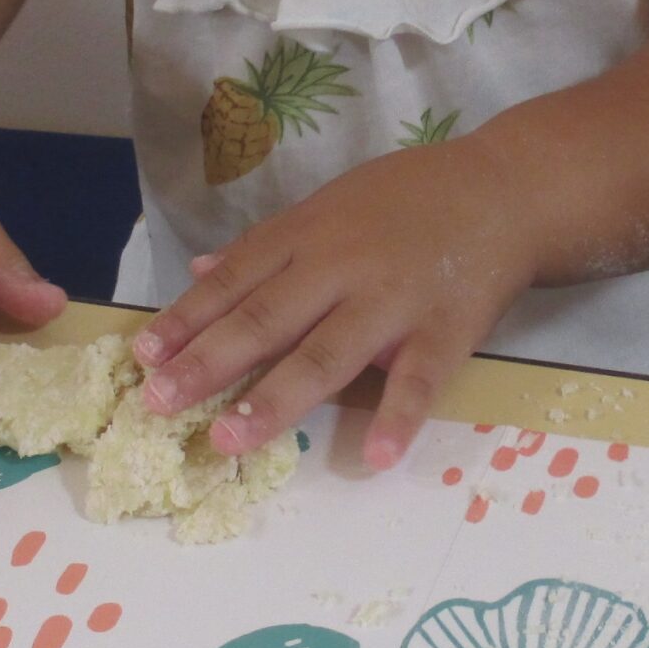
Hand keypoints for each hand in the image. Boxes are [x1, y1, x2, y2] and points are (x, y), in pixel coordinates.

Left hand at [134, 138, 545, 469]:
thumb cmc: (411, 199)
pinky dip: (397, 418)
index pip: (235, 281)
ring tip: (230, 439)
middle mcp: (342, 268)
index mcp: (309, 236)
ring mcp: (394, 302)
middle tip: (159, 404)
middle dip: (209, 363)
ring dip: (276, 400)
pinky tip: (373, 458)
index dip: (187, 319)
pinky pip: (418, 380)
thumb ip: (267, 246)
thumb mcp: (330, 204)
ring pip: (327, 355)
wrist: (506, 190)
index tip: (142, 356)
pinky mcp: (446, 331)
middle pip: (267, 320)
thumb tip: (199, 273)